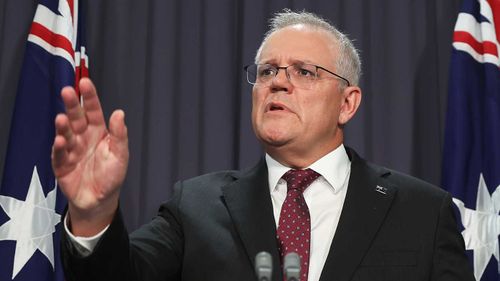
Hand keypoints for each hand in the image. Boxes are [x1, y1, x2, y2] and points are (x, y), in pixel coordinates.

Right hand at [52, 78, 128, 235]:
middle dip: (72, 105)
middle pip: (76, 118)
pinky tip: (61, 142)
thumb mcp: (121, 154)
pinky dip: (60, 148)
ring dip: (63, 126)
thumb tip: (120, 113)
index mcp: (98, 132)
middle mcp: (83, 137)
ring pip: (65, 134)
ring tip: (62, 119)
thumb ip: (120, 135)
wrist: (101, 199)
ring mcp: (71, 150)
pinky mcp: (62, 164)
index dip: (90, 97)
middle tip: (67, 91)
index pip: (93, 111)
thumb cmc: (112, 175)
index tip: (85, 83)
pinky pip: (60, 155)